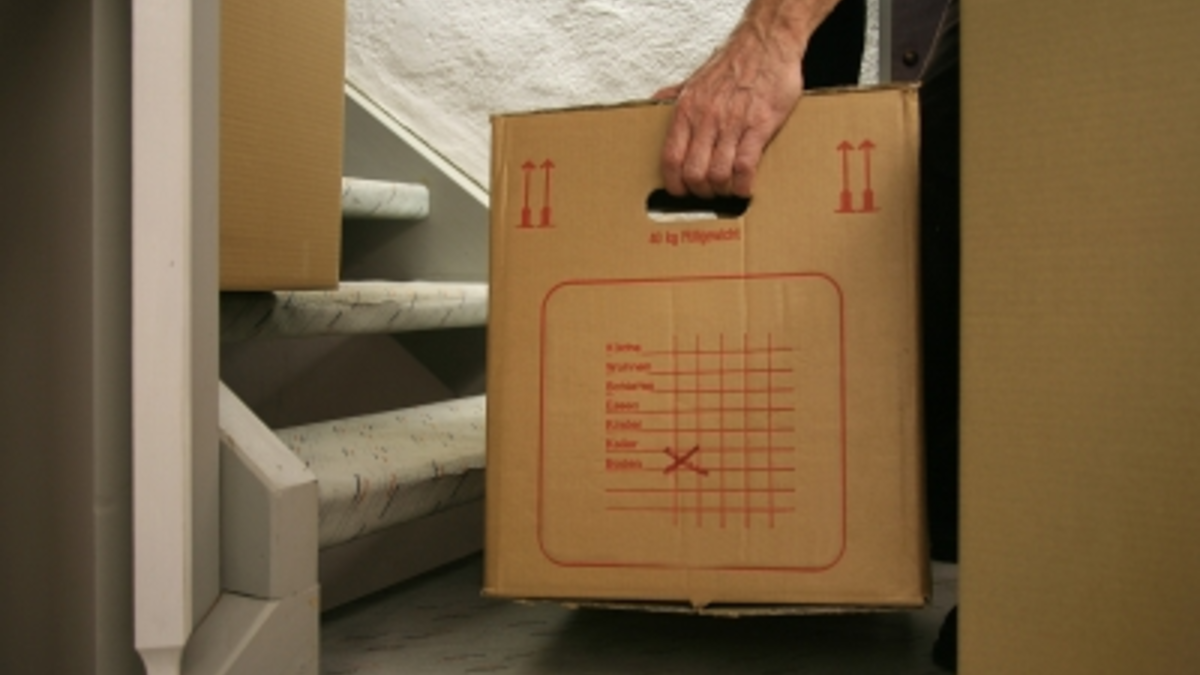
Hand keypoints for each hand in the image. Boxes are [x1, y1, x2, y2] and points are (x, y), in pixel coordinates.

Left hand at [657, 21, 805, 197]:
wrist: (765, 42)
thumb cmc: (732, 62)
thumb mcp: (694, 78)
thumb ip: (672, 95)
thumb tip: (653, 104)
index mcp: (687, 110)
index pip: (671, 159)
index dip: (674, 184)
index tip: (682, 192)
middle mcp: (706, 119)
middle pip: (694, 173)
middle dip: (701, 191)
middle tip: (709, 193)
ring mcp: (733, 124)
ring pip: (719, 174)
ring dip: (723, 190)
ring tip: (728, 189)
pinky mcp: (759, 126)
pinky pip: (745, 167)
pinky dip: (743, 185)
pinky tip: (745, 187)